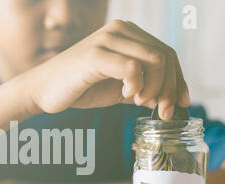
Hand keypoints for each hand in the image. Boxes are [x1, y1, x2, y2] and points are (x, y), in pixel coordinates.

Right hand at [25, 20, 189, 119]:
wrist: (44, 91)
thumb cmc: (79, 88)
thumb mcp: (118, 88)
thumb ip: (142, 88)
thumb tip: (168, 99)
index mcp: (127, 34)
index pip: (166, 53)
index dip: (178, 80)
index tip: (180, 104)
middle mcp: (120, 30)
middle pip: (165, 57)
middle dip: (171, 88)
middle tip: (164, 112)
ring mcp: (107, 40)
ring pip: (154, 60)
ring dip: (156, 89)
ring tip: (142, 103)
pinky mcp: (96, 55)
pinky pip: (132, 68)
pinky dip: (137, 86)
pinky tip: (126, 96)